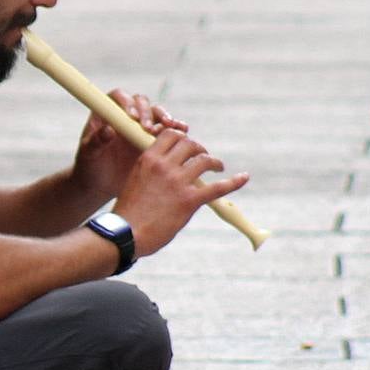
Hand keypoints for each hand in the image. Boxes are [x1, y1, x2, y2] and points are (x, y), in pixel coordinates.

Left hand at [69, 89, 187, 203]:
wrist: (101, 184)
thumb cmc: (89, 166)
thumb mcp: (88, 154)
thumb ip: (96, 141)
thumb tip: (109, 130)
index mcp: (107, 113)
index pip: (119, 97)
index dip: (127, 102)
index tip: (131, 117)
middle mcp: (126, 115)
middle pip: (141, 103)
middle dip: (148, 113)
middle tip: (149, 129)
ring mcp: (141, 126)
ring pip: (157, 114)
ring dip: (165, 119)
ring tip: (172, 129)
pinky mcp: (153, 139)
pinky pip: (167, 131)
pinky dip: (176, 130)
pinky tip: (184, 133)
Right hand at [111, 128, 248, 256]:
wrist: (125, 234)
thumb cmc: (128, 212)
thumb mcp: (135, 181)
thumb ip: (151, 171)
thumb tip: (165, 171)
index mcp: (148, 159)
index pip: (171, 135)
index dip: (183, 137)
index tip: (187, 146)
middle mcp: (164, 166)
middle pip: (190, 144)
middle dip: (199, 148)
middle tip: (204, 156)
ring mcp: (178, 182)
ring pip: (204, 161)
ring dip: (214, 162)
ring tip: (218, 167)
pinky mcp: (189, 200)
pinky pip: (217, 187)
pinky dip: (234, 182)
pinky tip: (244, 178)